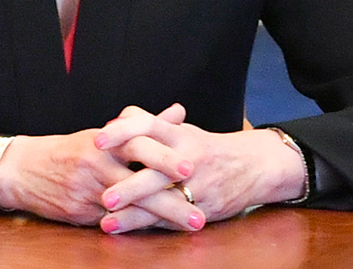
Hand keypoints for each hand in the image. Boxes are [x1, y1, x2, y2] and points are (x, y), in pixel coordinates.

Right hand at [0, 127, 182, 226]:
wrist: (23, 170)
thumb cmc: (72, 150)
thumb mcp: (107, 133)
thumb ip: (146, 125)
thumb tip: (180, 112)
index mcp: (106, 141)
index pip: (139, 145)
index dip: (165, 157)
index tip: (193, 168)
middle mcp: (97, 165)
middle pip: (138, 184)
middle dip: (170, 200)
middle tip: (199, 213)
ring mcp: (88, 191)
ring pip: (129, 208)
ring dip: (161, 219)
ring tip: (189, 224)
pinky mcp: (81, 213)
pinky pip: (113, 222)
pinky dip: (137, 226)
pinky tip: (161, 231)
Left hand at [94, 104, 307, 233]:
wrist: (254, 165)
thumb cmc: (206, 147)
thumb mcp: (182, 131)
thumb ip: (150, 126)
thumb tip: (116, 120)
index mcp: (181, 135)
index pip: (149, 126)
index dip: (124, 131)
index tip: (98, 139)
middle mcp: (189, 160)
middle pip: (157, 172)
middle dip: (130, 186)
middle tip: (103, 196)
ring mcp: (198, 187)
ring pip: (163, 203)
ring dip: (134, 215)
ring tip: (107, 222)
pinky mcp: (203, 209)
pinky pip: (172, 219)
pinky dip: (148, 225)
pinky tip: (127, 231)